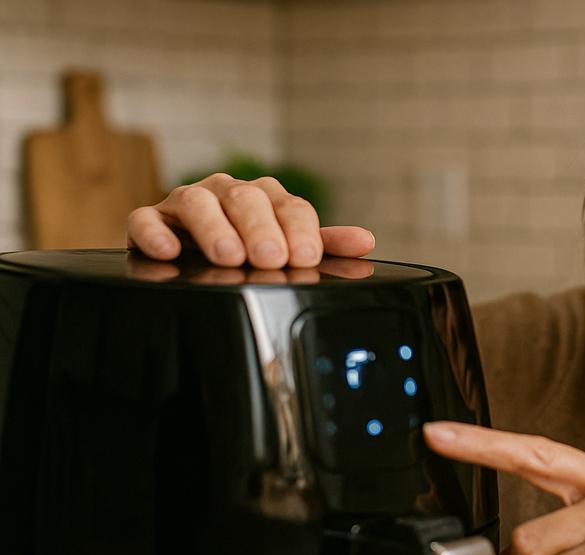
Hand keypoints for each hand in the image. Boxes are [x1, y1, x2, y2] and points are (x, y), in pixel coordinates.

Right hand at [126, 173, 375, 268]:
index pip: (288, 205)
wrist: (193, 253)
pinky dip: (155, 232)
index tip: (304, 256)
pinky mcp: (152, 220)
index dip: (298, 229)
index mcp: (265, 197)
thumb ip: (325, 245)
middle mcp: (227, 193)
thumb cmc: (251, 248)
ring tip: (229, 256)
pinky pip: (146, 219)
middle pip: (245, 199)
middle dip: (260, 229)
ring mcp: (187, 203)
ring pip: (197, 201)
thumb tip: (365, 242)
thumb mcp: (290, 247)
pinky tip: (169, 250)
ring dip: (214, 228)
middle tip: (270, 258)